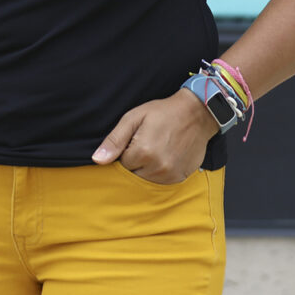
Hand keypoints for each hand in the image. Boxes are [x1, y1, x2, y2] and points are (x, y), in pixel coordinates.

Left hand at [91, 89, 219, 183]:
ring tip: (158, 148)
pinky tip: (167, 155)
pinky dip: (160, 172)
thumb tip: (97, 160)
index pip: (122, 163)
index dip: (127, 151)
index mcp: (143, 152)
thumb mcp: (134, 117)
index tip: (137, 139)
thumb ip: (115, 140)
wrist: (197, 113)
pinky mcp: (180, 177)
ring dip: (148, 168)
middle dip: (136, 161)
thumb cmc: (163, 112)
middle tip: (148, 142)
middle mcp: (157, 167)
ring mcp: (170, 174)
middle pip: (133, 174)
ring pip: (146, 179)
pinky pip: (161, 182)